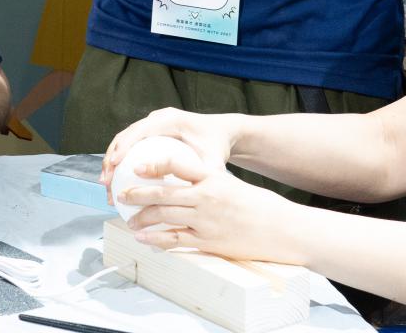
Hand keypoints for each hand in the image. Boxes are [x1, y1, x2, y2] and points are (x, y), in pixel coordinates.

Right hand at [102, 108, 241, 188]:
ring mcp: (151, 124)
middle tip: (106, 182)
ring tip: (106, 186)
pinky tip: (116, 183)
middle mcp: (157, 118)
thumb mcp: (214, 160)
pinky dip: (120, 162)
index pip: (141, 130)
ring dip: (111, 162)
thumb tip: (200, 196)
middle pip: (126, 135)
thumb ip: (207, 175)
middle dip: (111, 157)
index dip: (124, 146)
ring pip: (123, 140)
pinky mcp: (149, 133)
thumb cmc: (215, 144)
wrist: (219, 132)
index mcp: (170, 119)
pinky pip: (129, 146)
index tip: (113, 164)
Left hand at [120, 147, 303, 264]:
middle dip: (139, 194)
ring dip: (143, 219)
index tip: (136, 166)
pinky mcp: (208, 241)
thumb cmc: (261, 207)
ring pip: (165, 217)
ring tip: (130, 220)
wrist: (283, 230)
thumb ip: (209, 183)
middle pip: (164, 193)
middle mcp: (207, 197)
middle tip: (122, 195)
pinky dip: (156, 239)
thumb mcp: (233, 185)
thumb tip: (185, 184)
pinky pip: (175, 240)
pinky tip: (145, 239)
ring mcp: (206, 220)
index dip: (154, 165)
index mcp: (213, 178)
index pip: (178, 164)